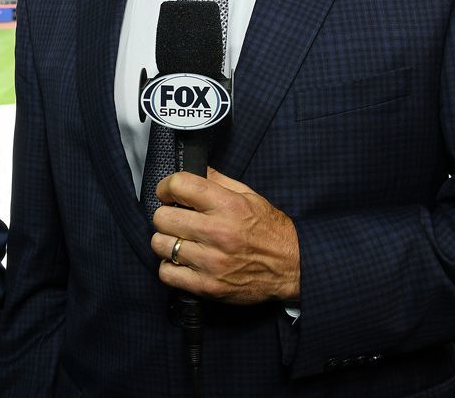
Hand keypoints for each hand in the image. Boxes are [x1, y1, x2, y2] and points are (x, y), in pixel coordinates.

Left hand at [149, 168, 299, 304]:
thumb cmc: (270, 231)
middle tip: (176, 219)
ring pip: (160, 245)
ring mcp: (211, 262)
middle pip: (162, 217)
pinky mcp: (208, 286)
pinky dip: (170, 268)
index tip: (168, 193)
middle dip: (166, 215)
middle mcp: (218, 232)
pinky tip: (183, 262)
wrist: (294, 268)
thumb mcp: (250, 196)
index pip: (179, 185)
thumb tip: (194, 167)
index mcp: (228, 206)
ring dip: (166, 242)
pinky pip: (167, 273)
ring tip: (180, 241)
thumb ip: (219, 181)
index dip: (167, 187)